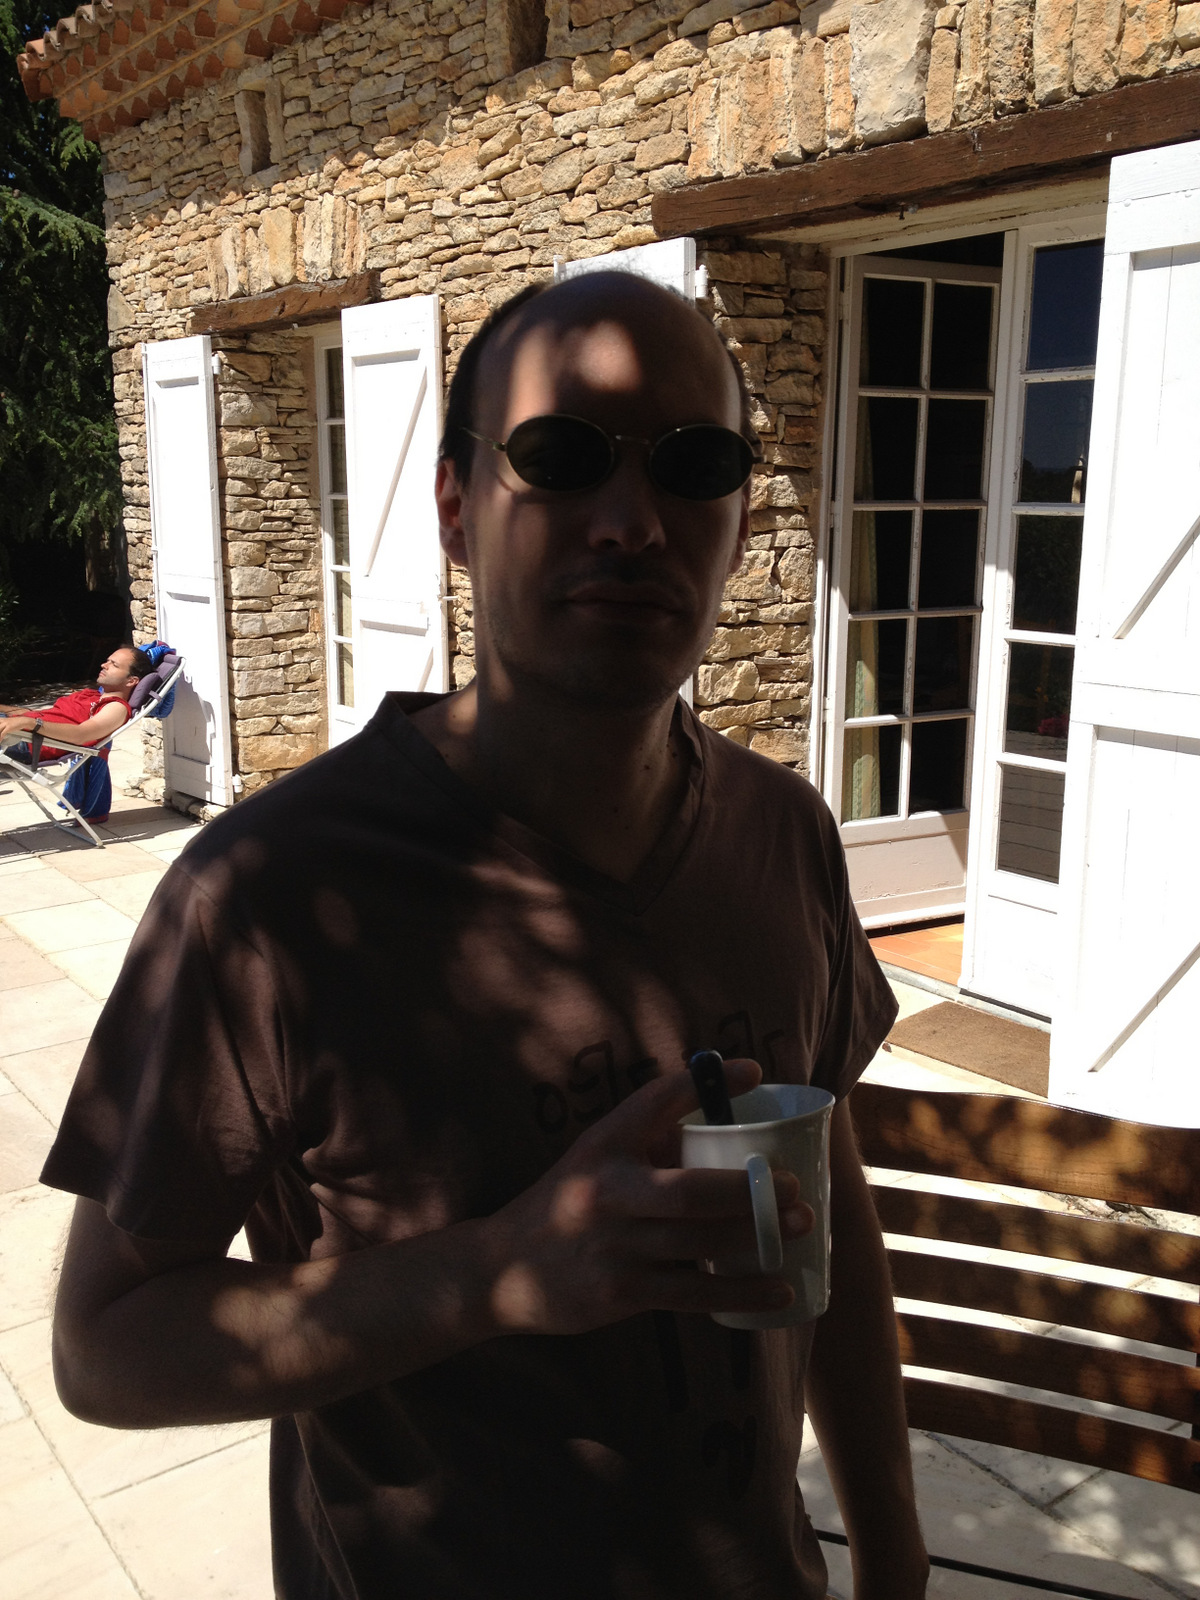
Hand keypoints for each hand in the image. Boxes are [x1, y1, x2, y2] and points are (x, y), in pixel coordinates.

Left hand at [0, 716, 32, 740]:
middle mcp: (2, 721)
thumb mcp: (8, 723)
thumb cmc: (16, 722)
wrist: (23, 721)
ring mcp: (5, 723)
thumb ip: (3, 726)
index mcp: (2, 719)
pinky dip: (1, 737)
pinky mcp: (9, 727)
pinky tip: (0, 740)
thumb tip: (2, 731)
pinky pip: (3, 733)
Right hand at [480, 1059, 810, 1335]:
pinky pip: (694, 1293)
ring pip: (700, 1242)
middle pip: (692, 1190)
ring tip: (802, 1224)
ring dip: (758, 1235)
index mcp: (603, 1145)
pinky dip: (741, 1293)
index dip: (704, 1084)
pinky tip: (779, 1288)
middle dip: (751, 1189)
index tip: (754, 1071)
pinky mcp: (622, 1294)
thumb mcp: (597, 1157)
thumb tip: (726, 1119)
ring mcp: (615, 1247)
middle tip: (792, 1185)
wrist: (503, 1270)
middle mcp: (607, 1192)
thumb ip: (651, 1140)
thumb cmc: (568, 1202)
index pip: (654, 1102)